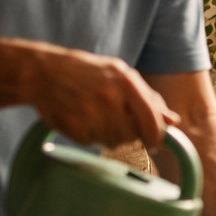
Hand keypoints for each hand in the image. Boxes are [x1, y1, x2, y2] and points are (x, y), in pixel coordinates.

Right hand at [20, 44, 178, 147]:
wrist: (41, 72)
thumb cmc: (86, 72)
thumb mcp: (121, 75)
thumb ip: (149, 98)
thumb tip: (173, 121)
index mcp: (126, 82)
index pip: (152, 121)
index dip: (157, 137)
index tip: (154, 143)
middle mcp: (110, 97)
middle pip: (133, 135)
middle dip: (129, 135)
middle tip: (117, 124)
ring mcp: (90, 112)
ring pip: (114, 142)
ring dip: (109, 136)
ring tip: (97, 118)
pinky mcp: (74, 126)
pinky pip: (92, 143)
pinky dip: (90, 137)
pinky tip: (82, 120)